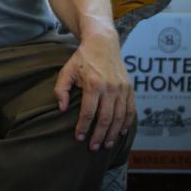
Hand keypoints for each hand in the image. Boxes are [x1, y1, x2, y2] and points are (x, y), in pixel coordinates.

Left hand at [54, 32, 134, 150]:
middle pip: (105, 118)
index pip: (88, 112)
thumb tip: (60, 109)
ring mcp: (122, 88)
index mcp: (93, 84)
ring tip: (106, 145)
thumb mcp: (66, 70)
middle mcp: (110, 88)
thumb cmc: (82, 58)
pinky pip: (130, 110)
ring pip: (119, 117)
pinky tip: (120, 133)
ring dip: (113, 133)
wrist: (102, 43)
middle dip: (99, 135)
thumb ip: (60, 89)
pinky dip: (126, 123)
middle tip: (93, 147)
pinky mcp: (129, 88)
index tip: (78, 137)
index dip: (83, 127)